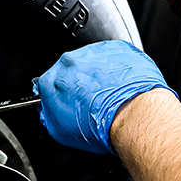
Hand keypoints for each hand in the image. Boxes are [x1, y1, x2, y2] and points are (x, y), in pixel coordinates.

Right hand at [33, 40, 174, 155]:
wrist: (132, 115)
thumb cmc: (100, 125)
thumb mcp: (61, 132)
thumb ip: (48, 116)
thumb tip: (48, 112)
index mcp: (51, 81)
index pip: (49, 85)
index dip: (61, 96)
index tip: (70, 102)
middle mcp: (69, 62)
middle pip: (70, 70)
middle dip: (80, 84)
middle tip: (94, 101)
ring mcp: (93, 53)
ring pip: (92, 61)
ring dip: (99, 75)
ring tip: (112, 95)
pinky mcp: (116, 48)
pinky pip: (114, 56)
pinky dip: (117, 69)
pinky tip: (124, 86)